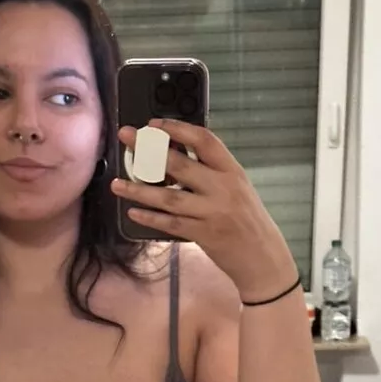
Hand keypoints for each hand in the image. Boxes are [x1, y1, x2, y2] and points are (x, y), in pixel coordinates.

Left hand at [112, 118, 298, 300]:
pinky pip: (170, 223)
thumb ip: (212, 173)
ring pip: (169, 197)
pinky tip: (133, 212)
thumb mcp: (237, 189)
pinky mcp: (203, 235)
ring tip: (117, 183)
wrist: (263, 257)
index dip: (177, 128)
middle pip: (180, 164)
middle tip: (127, 138)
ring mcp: (212, 212)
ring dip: (139, 190)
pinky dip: (150, 217)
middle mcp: (223, 188)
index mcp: (233, 171)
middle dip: (149, 149)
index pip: (205, 140)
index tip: (153, 124)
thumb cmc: (248, 221)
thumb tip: (174, 156)